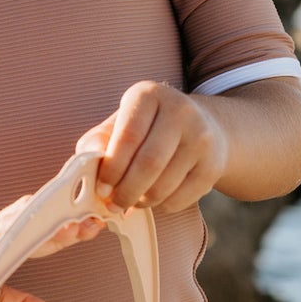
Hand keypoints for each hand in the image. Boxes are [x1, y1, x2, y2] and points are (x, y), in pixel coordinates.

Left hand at [75, 81, 228, 215]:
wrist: (201, 126)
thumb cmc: (148, 128)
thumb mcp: (121, 123)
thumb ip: (98, 141)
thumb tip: (86, 163)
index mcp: (149, 94)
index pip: (128, 136)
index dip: (112, 168)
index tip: (101, 188)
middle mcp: (180, 110)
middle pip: (149, 163)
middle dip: (125, 191)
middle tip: (113, 204)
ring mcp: (202, 137)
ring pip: (164, 185)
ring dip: (141, 201)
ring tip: (131, 201)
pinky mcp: (214, 164)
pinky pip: (181, 198)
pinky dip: (161, 206)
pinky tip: (153, 199)